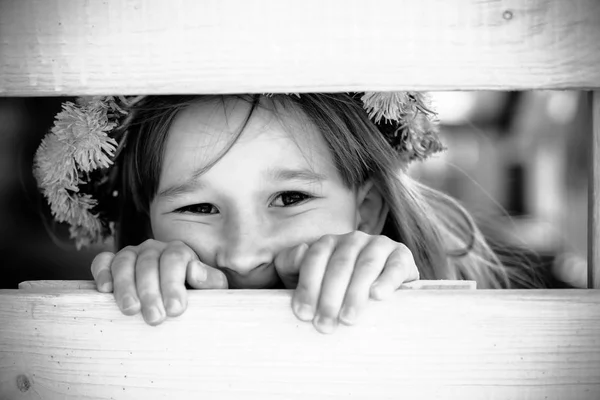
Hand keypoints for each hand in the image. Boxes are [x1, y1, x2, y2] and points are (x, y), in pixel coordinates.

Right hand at [91, 239, 227, 324]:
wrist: (173, 300)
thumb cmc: (195, 295)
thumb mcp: (211, 289)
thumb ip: (210, 280)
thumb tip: (194, 270)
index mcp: (179, 252)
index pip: (175, 259)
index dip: (173, 283)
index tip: (175, 309)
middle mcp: (154, 249)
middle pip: (149, 262)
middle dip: (151, 292)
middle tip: (155, 318)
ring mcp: (131, 255)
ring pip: (124, 262)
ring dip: (125, 286)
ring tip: (130, 310)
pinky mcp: (112, 264)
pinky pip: (102, 262)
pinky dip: (101, 273)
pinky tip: (105, 290)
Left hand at [274, 231, 419, 333]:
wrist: (378, 293)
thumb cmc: (334, 289)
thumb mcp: (303, 277)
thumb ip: (291, 263)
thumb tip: (301, 250)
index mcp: (328, 243)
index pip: (315, 259)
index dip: (308, 286)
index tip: (304, 314)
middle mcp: (353, 239)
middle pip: (339, 265)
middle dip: (330, 297)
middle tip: (325, 325)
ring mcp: (378, 245)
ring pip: (365, 265)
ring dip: (355, 293)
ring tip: (348, 319)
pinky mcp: (401, 255)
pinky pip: (395, 265)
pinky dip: (387, 280)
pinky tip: (377, 296)